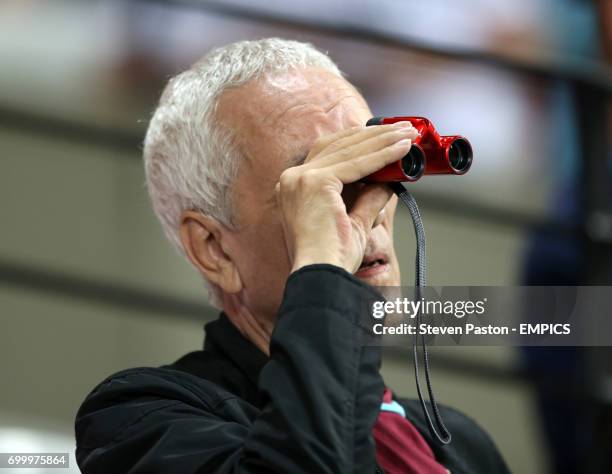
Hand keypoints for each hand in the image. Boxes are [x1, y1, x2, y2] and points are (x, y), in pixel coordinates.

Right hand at [275, 122, 417, 273]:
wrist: (322, 277)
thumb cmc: (333, 259)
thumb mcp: (355, 222)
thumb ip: (369, 198)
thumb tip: (389, 180)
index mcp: (295, 188)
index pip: (330, 154)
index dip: (360, 142)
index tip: (386, 137)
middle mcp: (292, 179)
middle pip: (339, 145)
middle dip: (375, 136)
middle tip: (403, 130)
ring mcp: (300, 179)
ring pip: (349, 150)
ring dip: (382, 140)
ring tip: (408, 135)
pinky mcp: (314, 183)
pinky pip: (356, 164)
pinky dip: (381, 155)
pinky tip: (401, 150)